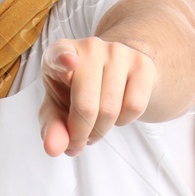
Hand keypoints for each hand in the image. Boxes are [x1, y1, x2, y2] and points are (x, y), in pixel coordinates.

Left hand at [38, 35, 156, 157]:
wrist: (115, 73)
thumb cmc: (76, 91)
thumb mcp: (57, 108)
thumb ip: (52, 127)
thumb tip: (53, 148)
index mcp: (58, 53)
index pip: (60, 54)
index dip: (63, 59)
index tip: (68, 62)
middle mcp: (89, 47)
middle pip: (86, 106)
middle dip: (81, 134)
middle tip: (79, 140)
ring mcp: (118, 52)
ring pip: (111, 110)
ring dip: (101, 130)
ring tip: (96, 125)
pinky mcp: (142, 63)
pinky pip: (134, 107)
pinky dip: (124, 121)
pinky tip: (117, 112)